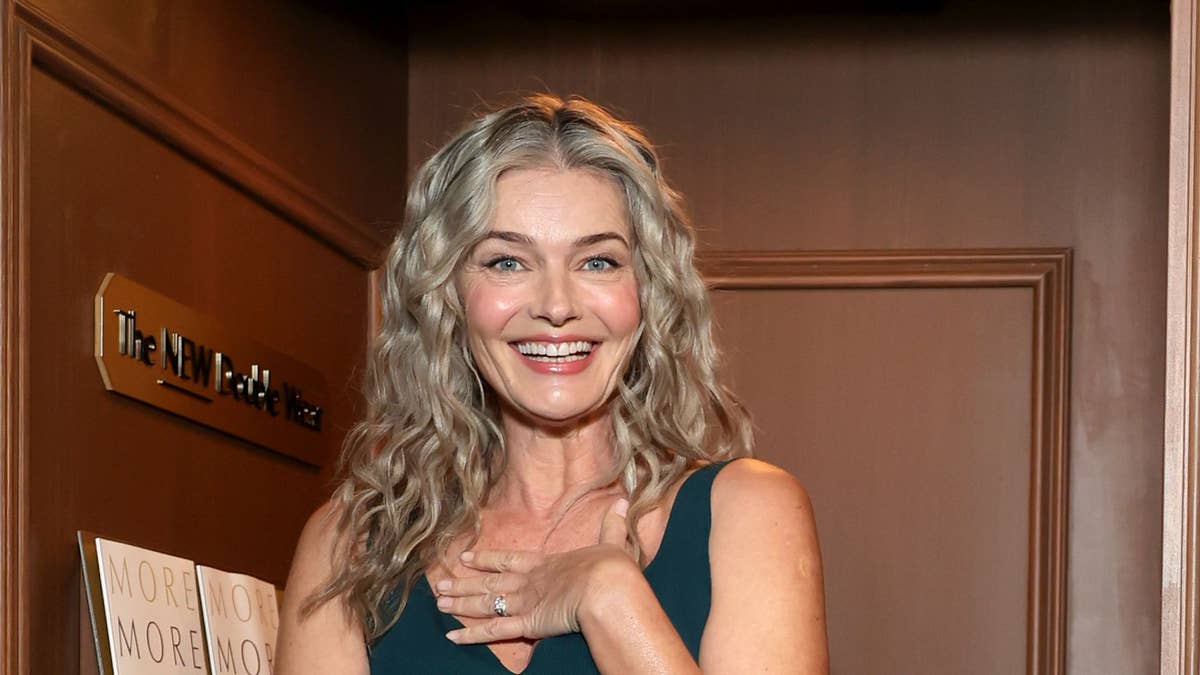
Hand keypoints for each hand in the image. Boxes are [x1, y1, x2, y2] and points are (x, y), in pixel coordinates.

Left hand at [436, 498, 633, 643]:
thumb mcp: (613, 544)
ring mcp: (525, 601)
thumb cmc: (612, 569)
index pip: (509, 559)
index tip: (466, 558)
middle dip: (464, 583)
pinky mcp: (526, 623)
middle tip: (441, 584)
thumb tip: (623, 503)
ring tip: (439, 604)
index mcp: (546, 562)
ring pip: (485, 603)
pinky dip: (470, 634)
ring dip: (461, 603)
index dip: (486, 559)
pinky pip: (492, 631)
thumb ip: (613, 526)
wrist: (607, 588)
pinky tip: (452, 636)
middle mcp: (529, 581)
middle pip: (489, 582)